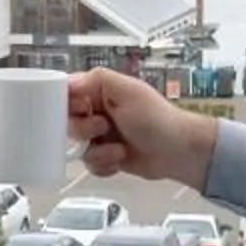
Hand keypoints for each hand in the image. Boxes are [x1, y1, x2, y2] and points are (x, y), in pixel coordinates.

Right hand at [65, 70, 215, 193]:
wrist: (177, 152)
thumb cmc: (157, 119)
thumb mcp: (127, 91)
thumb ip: (96, 80)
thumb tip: (69, 82)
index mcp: (101, 91)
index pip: (68, 93)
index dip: (67, 104)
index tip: (80, 110)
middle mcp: (98, 112)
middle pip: (68, 122)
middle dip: (84, 129)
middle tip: (104, 128)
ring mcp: (101, 136)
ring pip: (78, 146)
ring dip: (98, 151)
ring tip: (119, 149)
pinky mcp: (106, 156)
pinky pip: (89, 164)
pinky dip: (104, 164)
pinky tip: (120, 159)